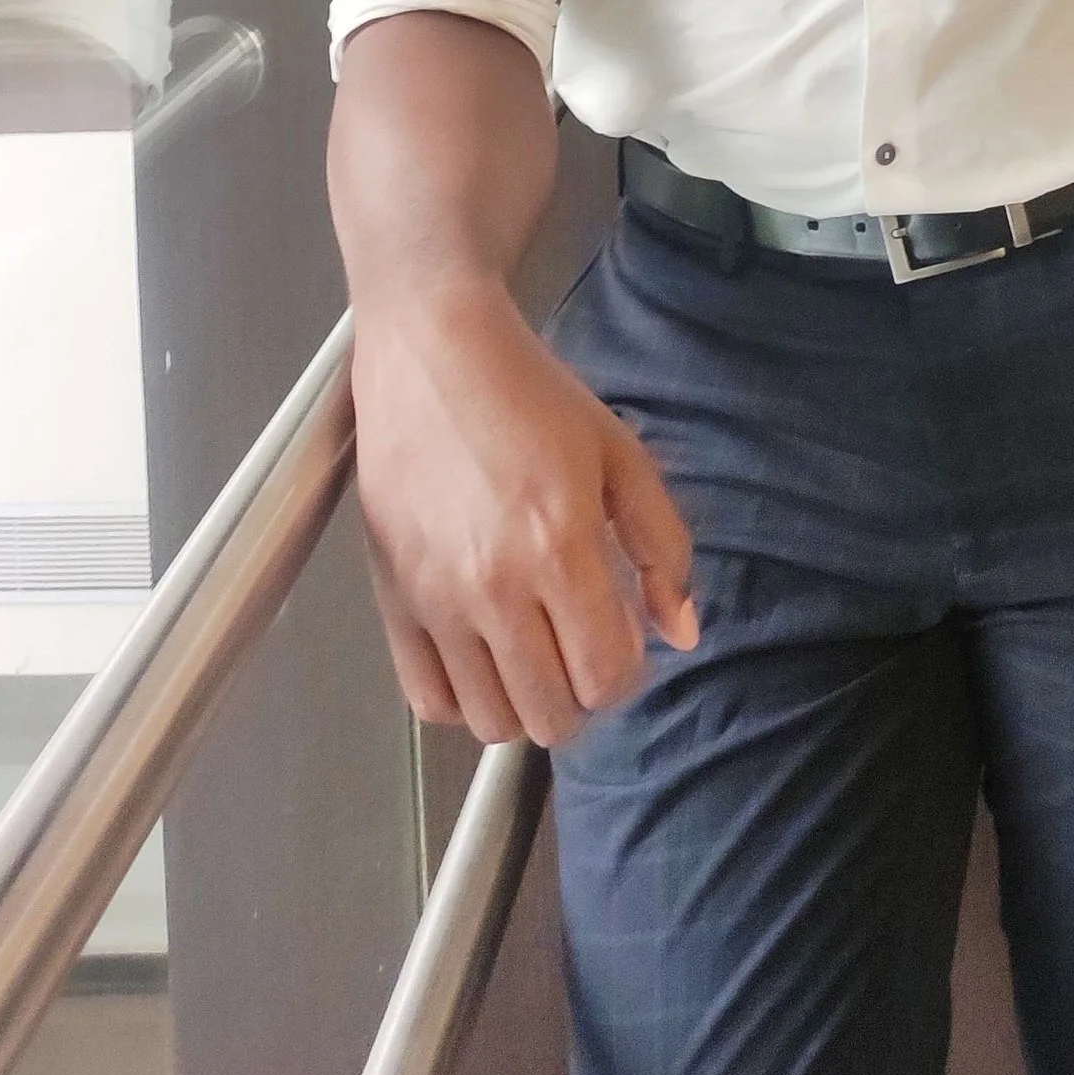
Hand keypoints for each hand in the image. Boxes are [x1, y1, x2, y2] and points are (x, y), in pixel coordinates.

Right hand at [350, 271, 696, 747]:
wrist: (435, 353)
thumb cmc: (533, 397)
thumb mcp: (621, 455)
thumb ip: (664, 547)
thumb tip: (682, 632)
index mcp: (560, 549)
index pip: (605, 677)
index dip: (627, 673)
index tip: (623, 637)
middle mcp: (493, 588)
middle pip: (551, 715)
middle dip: (582, 694)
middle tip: (582, 647)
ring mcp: (435, 599)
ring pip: (491, 721)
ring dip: (525, 703)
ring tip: (535, 655)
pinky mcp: (391, 597)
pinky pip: (427, 700)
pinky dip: (463, 701)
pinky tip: (484, 659)